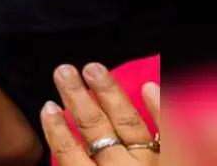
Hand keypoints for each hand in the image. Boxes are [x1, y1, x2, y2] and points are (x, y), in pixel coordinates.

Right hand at [42, 63, 159, 165]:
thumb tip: (68, 151)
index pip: (69, 154)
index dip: (57, 130)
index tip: (48, 106)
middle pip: (94, 129)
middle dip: (77, 98)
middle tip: (63, 71)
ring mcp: (152, 162)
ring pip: (127, 123)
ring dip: (109, 93)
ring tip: (92, 68)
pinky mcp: (177, 159)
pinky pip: (169, 133)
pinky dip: (160, 109)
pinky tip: (148, 87)